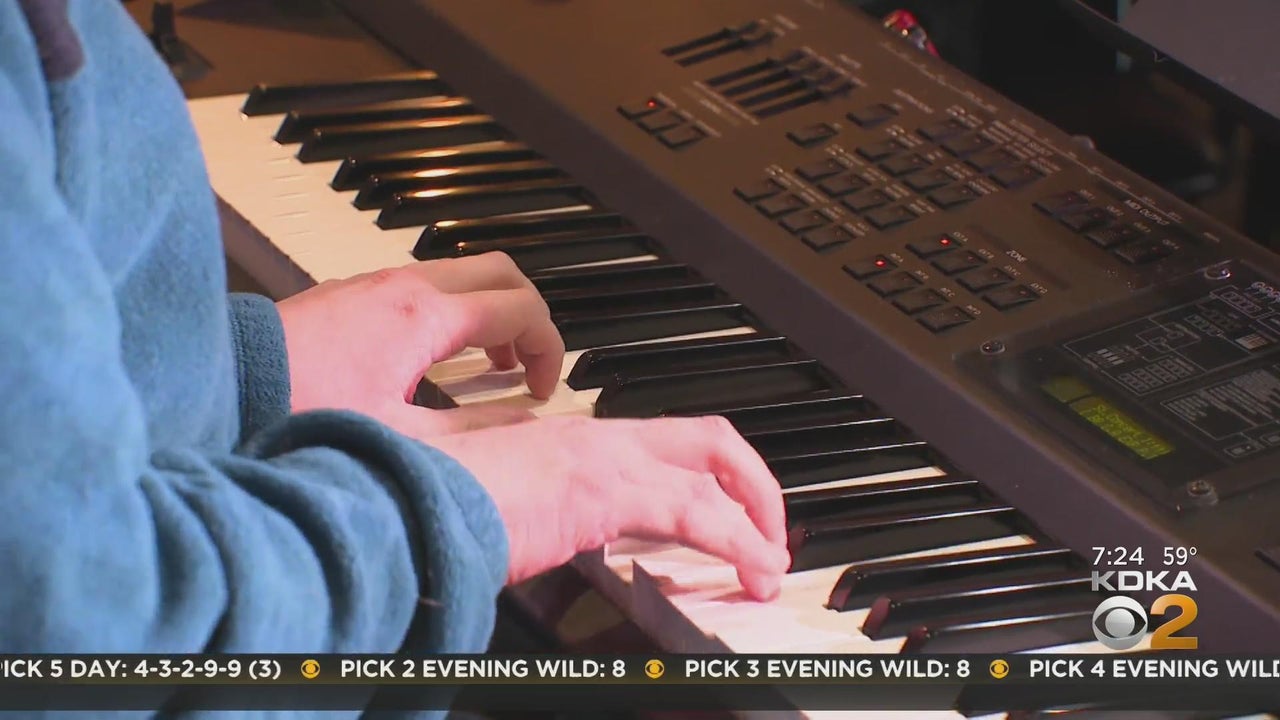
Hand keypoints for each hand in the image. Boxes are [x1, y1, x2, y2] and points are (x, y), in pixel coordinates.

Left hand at [276, 253, 563, 434]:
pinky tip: (440, 358)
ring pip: (464, 274)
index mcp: (425, 315)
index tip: (542, 390)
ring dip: (491, 311)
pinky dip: (455, 310)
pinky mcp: (354, 292)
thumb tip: (526, 428)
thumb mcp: (400, 438)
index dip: (548, 349)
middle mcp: (406, 286)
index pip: (521, 309)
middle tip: (528, 365)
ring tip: (491, 366)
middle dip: (530, 315)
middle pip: (502, 271)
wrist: (221, 385)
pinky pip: (427, 285)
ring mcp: (378, 283)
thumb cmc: (299, 411)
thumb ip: (474, 432)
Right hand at [429, 415, 790, 600]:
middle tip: (769, 527)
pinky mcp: (607, 492)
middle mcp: (594, 438)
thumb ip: (519, 515)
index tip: (716, 514)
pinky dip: (740, 542)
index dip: (698, 479)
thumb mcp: (483, 505)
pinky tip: (754, 573)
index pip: (655, 446)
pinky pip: (699, 513)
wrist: (397, 504)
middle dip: (750, 479)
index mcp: (567, 440)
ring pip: (714, 468)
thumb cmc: (423, 504)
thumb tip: (528, 539)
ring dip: (756, 518)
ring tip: (771, 565)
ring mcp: (603, 458)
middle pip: (705, 437)